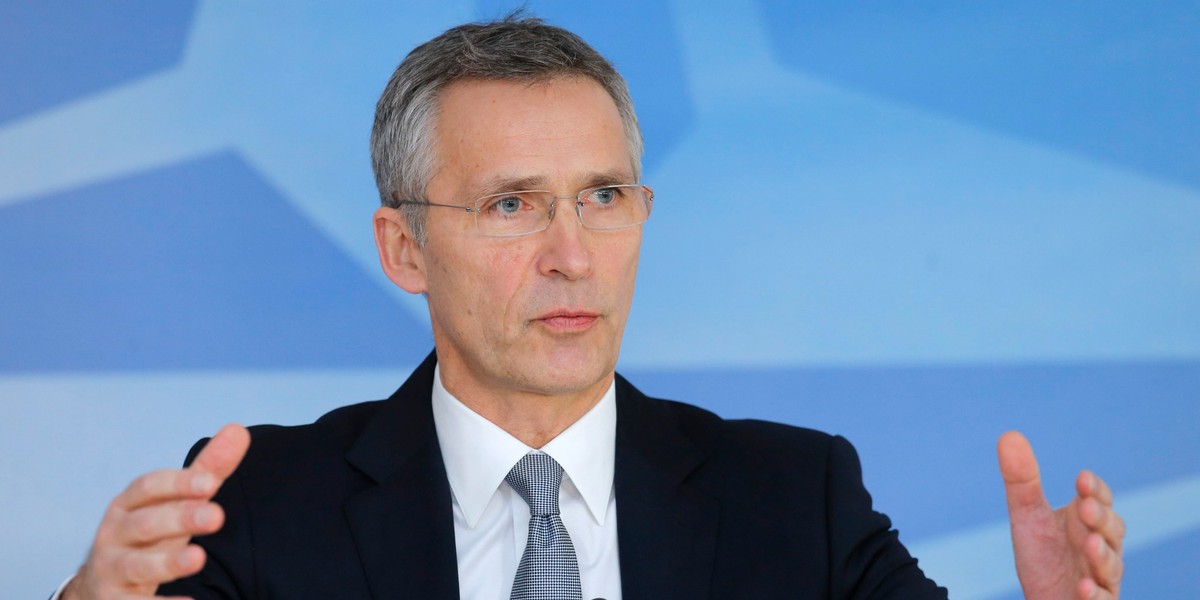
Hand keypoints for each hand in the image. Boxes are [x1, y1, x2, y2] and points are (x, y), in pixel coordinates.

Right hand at [63, 424, 250, 599]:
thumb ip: (206, 471)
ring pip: (138, 565)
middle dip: (179, 518)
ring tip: (199, 559)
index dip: (178, 483)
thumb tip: (239, 430)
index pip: (149, 487)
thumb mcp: (171, 504)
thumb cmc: (148, 535)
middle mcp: (115, 535)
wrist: (101, 586)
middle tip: (216, 516)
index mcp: (129, 505)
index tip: (211, 482)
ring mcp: (113, 570)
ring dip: (168, 562)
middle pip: (145, 524)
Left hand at [998, 431, 1124, 599]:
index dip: (1095, 490)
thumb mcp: (1028, 517)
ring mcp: (1100, 577)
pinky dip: (1096, 594)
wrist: (1044, 599)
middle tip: (1084, 506)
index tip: (1081, 479)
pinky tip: (1084, 587)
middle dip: (1100, 517)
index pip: (1098, 500)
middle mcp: (1100, 547)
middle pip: (1111, 529)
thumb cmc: (1043, 557)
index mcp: (1085, 521)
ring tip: (1090, 544)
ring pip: (1112, 565)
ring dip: (1103, 555)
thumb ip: (1022, 480)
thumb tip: (1009, 434)